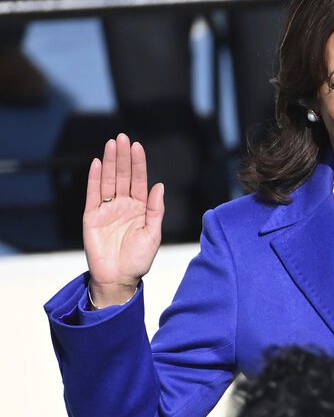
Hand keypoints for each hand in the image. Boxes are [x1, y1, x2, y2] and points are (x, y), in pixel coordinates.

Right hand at [83, 133, 164, 307]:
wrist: (119, 278)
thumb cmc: (138, 259)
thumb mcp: (153, 234)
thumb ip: (155, 210)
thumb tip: (159, 186)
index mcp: (140, 208)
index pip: (138, 180)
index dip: (138, 163)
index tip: (137, 146)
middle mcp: (123, 205)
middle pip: (122, 176)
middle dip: (123, 157)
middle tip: (122, 137)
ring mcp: (107, 210)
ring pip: (107, 181)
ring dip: (108, 162)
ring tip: (111, 144)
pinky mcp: (92, 217)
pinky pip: (93, 194)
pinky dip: (93, 179)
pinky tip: (95, 163)